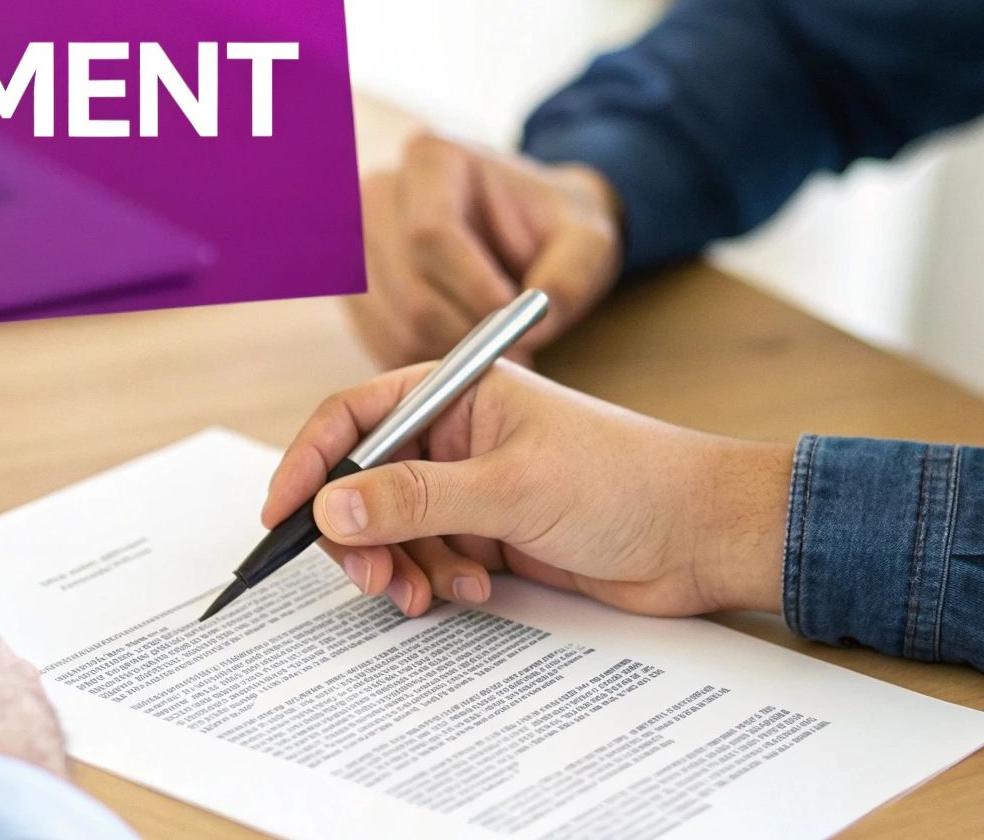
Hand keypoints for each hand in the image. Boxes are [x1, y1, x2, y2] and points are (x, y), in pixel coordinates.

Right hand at [262, 362, 789, 618]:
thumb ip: (415, 498)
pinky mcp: (492, 533)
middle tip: (370, 577)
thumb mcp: (510, 487)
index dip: (309, 463)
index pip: (353, 416)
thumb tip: (330, 506)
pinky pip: (432, 559)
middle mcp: (456, 434)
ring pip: (395, 531)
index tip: (281, 516)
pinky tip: (474, 589)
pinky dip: (437, 581)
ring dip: (402, 567)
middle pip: (364, 482)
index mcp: (457, 391)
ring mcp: (472, 486)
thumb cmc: (627, 481)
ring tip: (429, 593)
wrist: (703, 536)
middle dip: (359, 535)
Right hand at [349, 133, 621, 367]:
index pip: (430, 232)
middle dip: (468, 332)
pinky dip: (434, 363)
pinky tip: (470, 350)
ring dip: (454, 353)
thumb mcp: (587, 239)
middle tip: (519, 352)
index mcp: (432, 159)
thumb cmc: (552, 227)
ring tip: (502, 353)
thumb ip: (571, 276)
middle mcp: (380, 197)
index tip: (514, 316)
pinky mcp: (357, 292)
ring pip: (397, 325)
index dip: (471, 286)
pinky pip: (386, 345)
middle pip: (410, 288)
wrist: (525, 231)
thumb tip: (532, 325)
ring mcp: (358, 246)